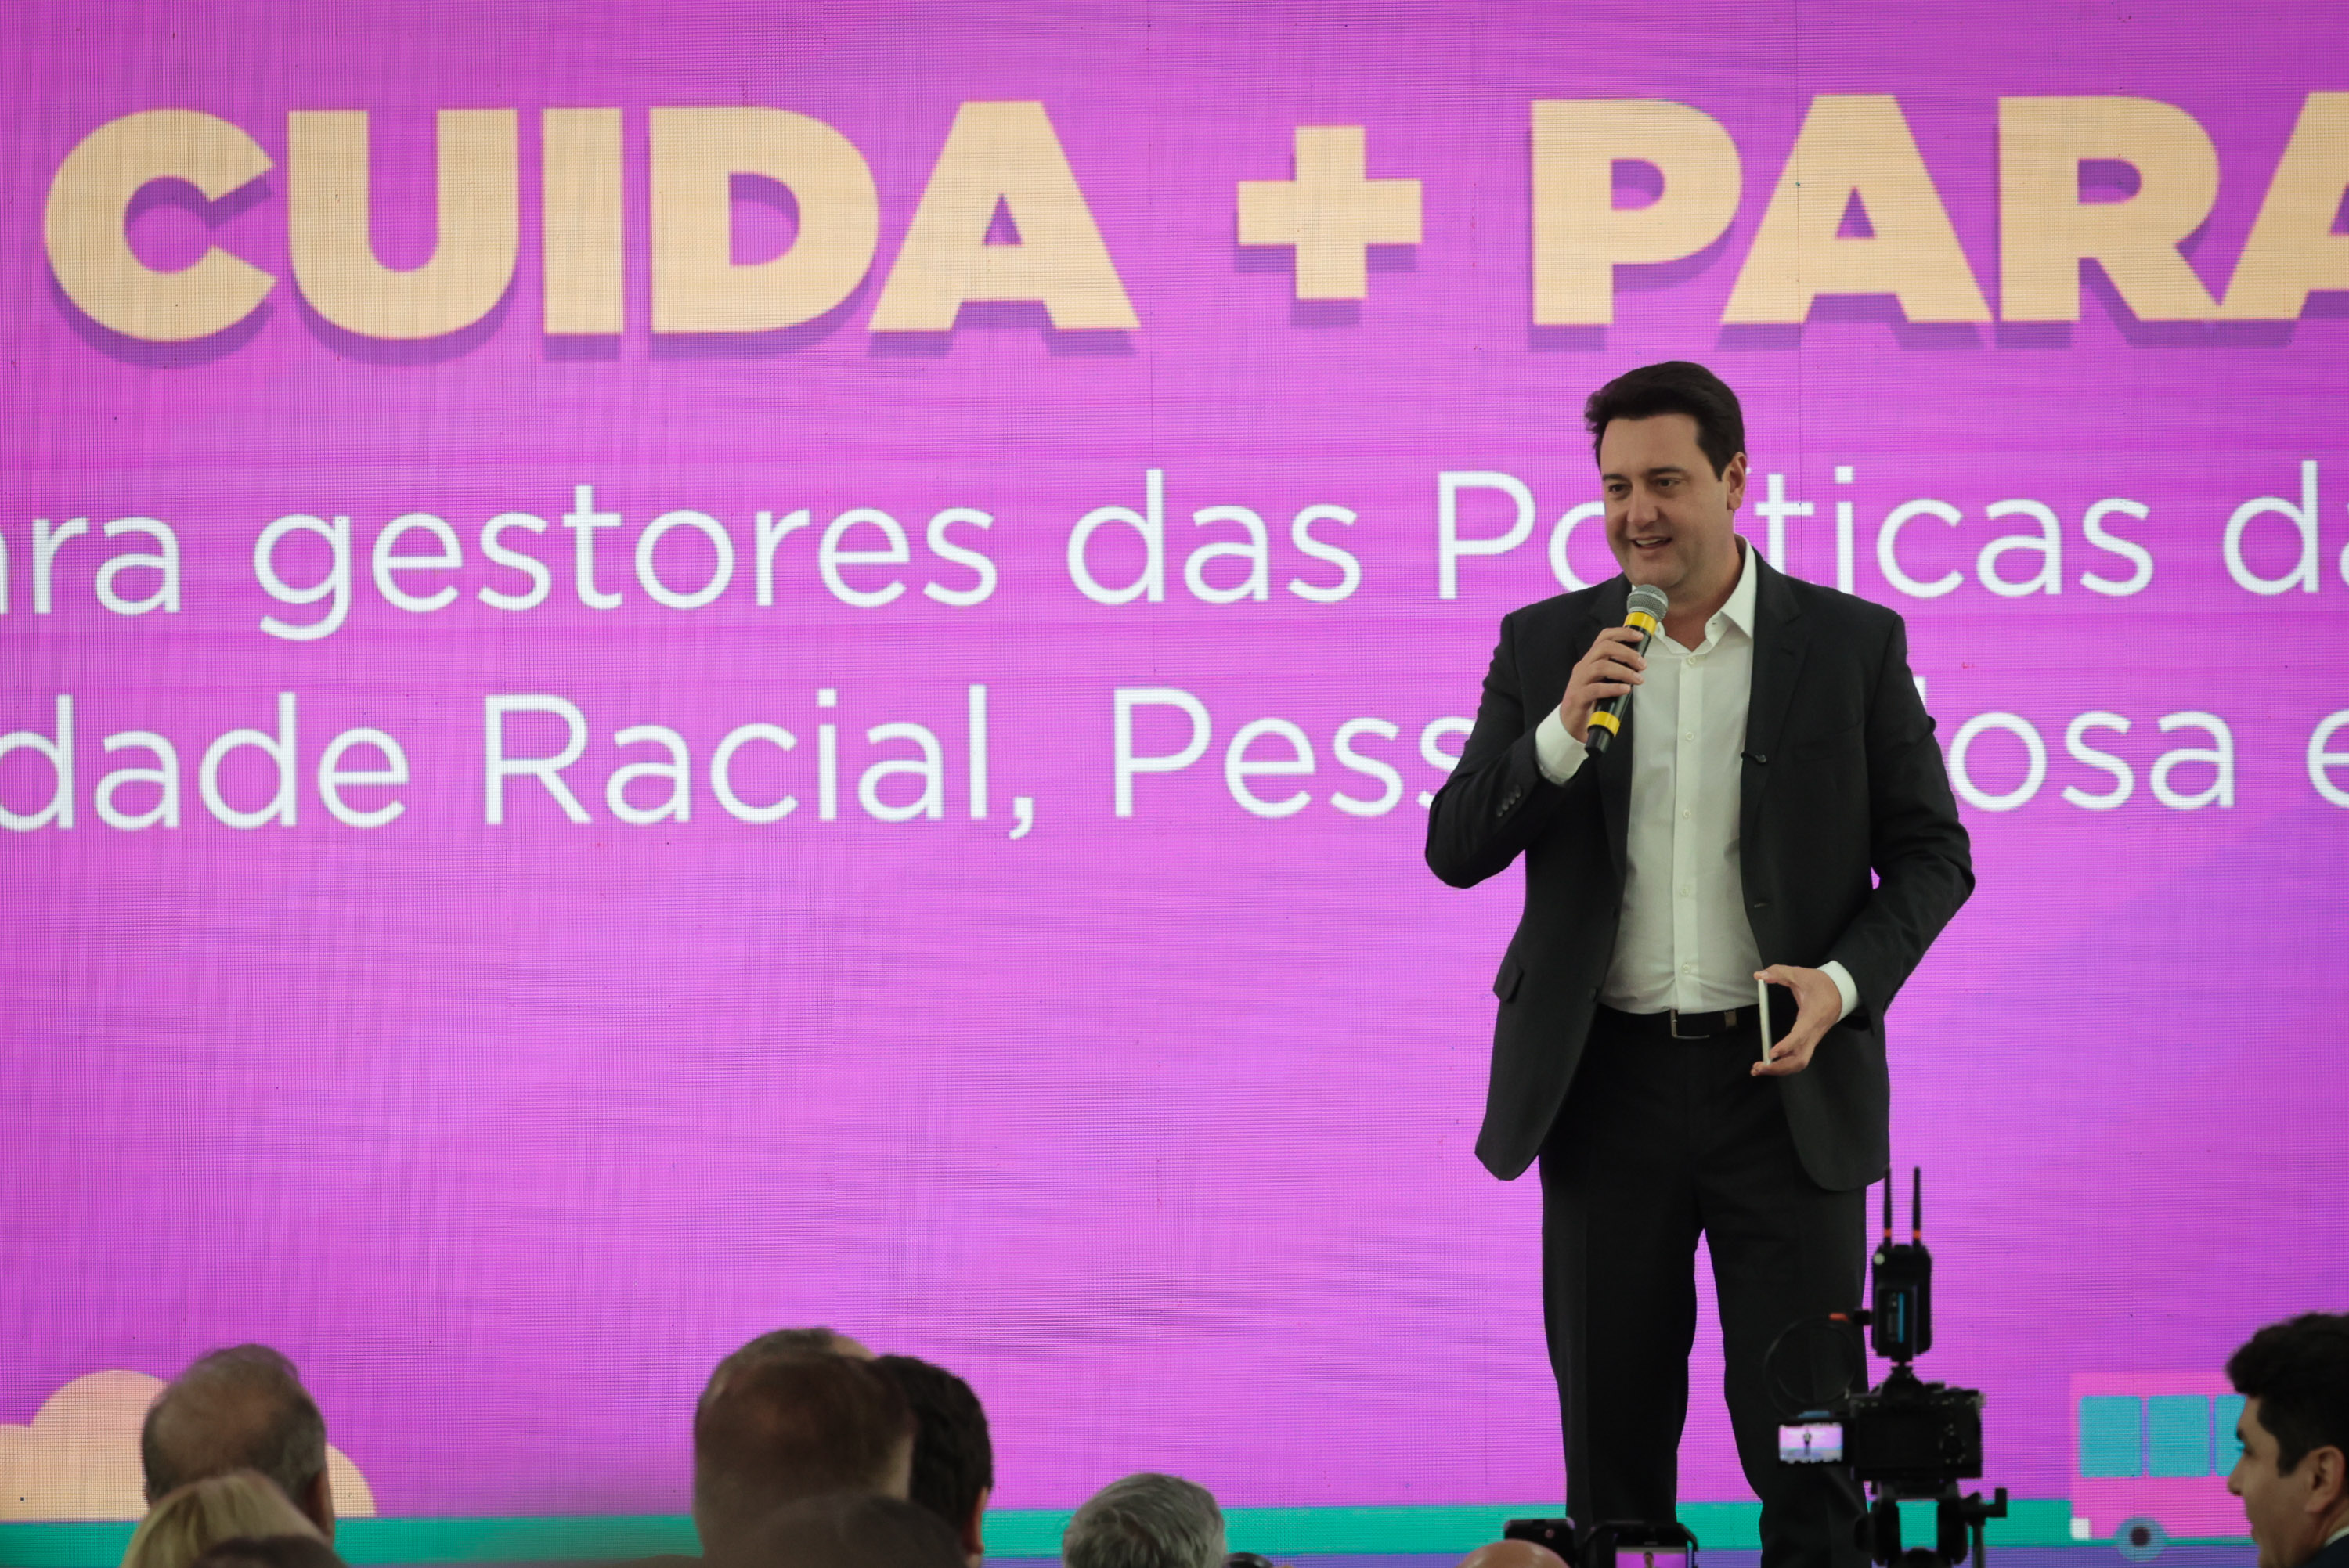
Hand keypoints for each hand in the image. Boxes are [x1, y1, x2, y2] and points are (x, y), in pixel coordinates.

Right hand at [1560, 625, 1646, 742]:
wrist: (1571, 723)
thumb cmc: (1589, 701)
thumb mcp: (1603, 680)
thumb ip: (1616, 671)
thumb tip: (1638, 665)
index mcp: (1590, 661)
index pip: (1604, 638)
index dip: (1622, 633)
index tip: (1639, 637)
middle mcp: (1583, 667)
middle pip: (1604, 647)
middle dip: (1627, 653)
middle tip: (1641, 664)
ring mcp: (1579, 681)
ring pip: (1601, 666)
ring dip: (1624, 671)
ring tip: (1637, 679)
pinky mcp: (1578, 697)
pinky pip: (1595, 689)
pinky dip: (1613, 688)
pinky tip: (1625, 690)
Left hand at [1751, 964, 1839, 1076]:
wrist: (1841, 991)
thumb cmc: (1822, 984)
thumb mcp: (1800, 974)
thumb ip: (1779, 973)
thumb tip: (1759, 975)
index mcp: (1812, 1017)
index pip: (1800, 1036)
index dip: (1787, 1046)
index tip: (1771, 1053)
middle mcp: (1813, 1033)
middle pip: (1800, 1060)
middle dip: (1779, 1067)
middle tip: (1758, 1067)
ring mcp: (1813, 1040)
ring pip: (1799, 1063)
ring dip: (1780, 1069)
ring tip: (1759, 1069)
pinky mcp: (1810, 1042)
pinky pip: (1798, 1058)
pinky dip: (1783, 1065)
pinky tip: (1769, 1065)